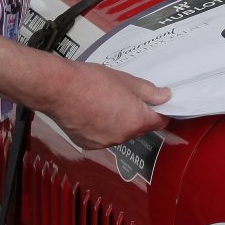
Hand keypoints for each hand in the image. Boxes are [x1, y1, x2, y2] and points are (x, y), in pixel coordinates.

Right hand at [43, 60, 169, 149]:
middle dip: (138, 115)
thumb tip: (165, 97)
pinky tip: (93, 111)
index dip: (160, 111)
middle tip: (126, 96)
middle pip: (140, 128)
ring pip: (121, 133)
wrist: (59, 88)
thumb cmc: (90, 81)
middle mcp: (123, 137)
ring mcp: (105, 143)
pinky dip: (102, 127)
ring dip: (119, 121)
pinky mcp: (89, 144)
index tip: (156, 103)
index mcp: (136, 120)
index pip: (160, 122)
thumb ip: (150, 92)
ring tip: (105, 101)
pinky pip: (104, 137)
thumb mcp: (127, 80)